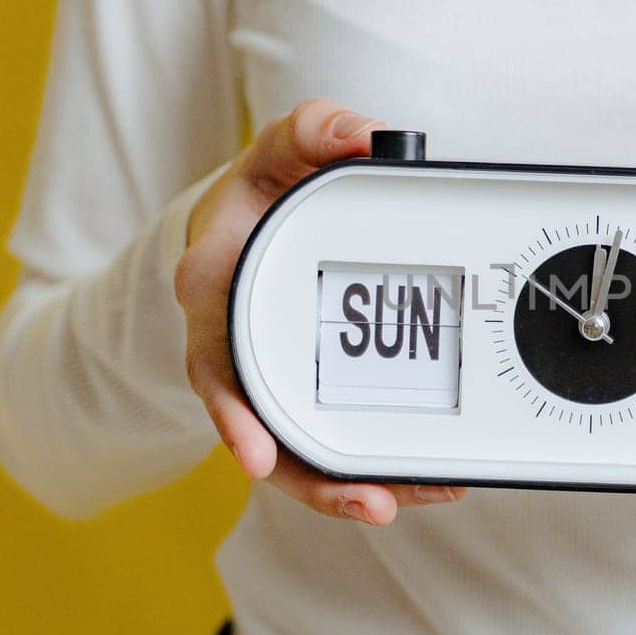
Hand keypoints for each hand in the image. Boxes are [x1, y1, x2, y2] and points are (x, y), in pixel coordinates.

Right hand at [173, 99, 470, 523]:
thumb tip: (366, 137)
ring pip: (298, 454)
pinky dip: (366, 467)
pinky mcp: (300, 394)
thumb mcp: (282, 149)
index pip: (216, 364)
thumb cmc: (265, 192)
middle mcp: (233, 351)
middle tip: (374, 503)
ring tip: (408, 501)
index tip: (257, 455)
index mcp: (216, 292)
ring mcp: (267, 380)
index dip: (235, 415)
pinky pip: (326, 443)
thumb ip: (315, 131)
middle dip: (313, 480)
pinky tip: (419, 480)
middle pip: (263, 434)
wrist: (252, 222)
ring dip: (347, 488)